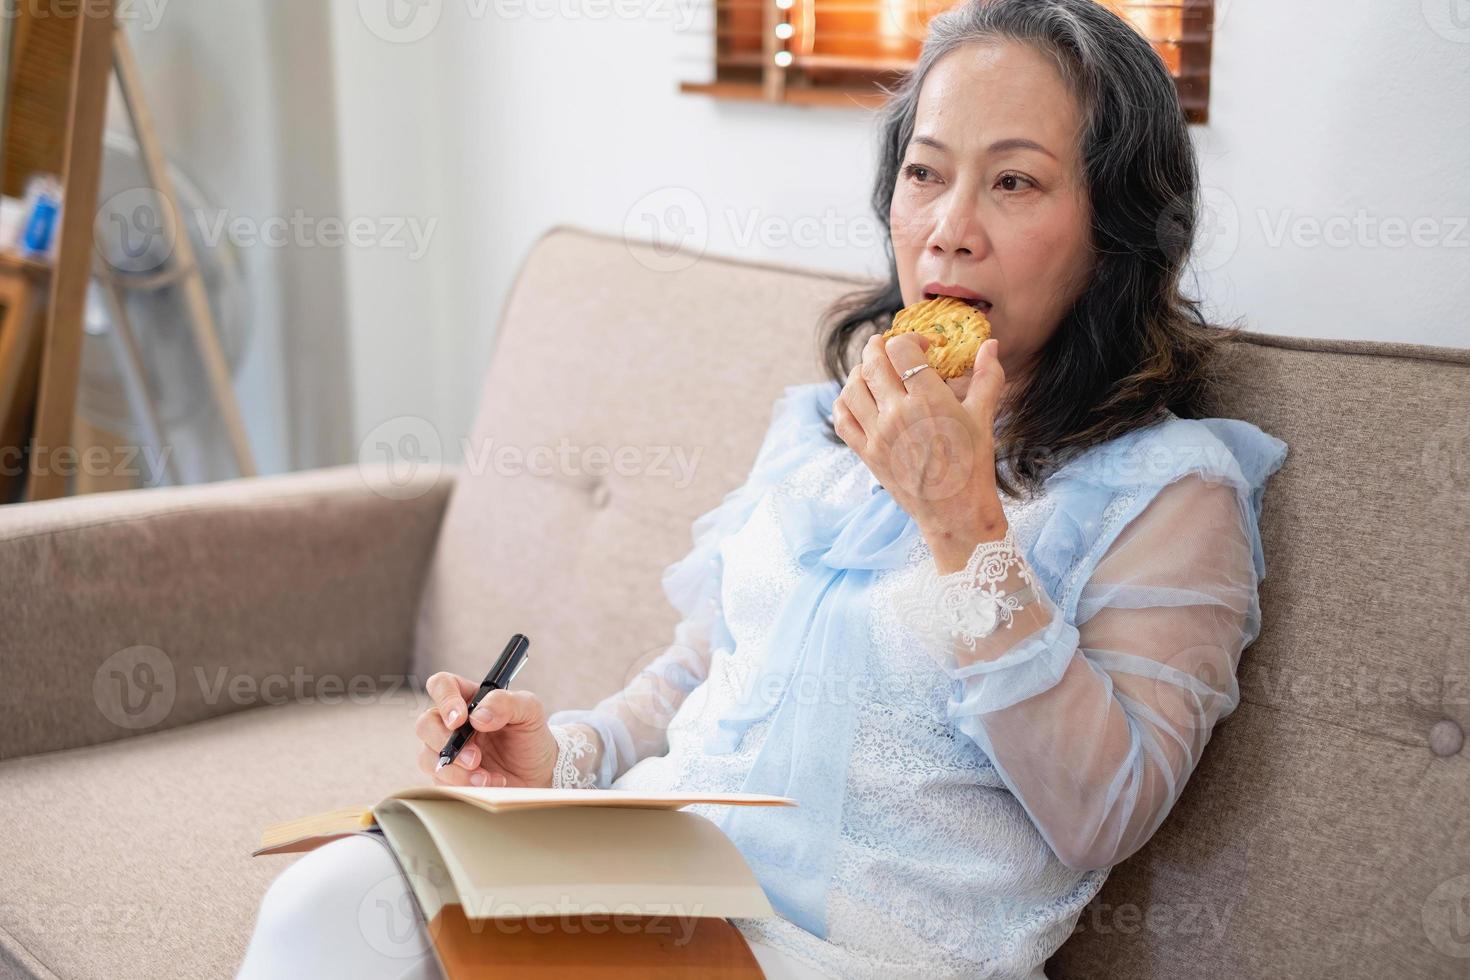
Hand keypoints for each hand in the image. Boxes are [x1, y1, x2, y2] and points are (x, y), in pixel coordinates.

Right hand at [415, 672, 559, 787]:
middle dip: (446, 742)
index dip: (444, 699)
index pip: (442, 685)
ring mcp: (447, 750)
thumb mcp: (530, 711)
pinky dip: (465, 785)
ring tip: (486, 778)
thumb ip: (506, 703)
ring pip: (427, 757)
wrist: (539, 773)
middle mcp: (452, 723)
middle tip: (475, 757)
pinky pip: (441, 782)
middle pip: (425, 724)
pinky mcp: (448, 777)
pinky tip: (490, 783)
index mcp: (469, 698)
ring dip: (456, 771)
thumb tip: (478, 716)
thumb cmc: (530, 736)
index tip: (460, 719)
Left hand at [832, 332, 1008, 557]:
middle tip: (887, 346)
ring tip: (872, 369)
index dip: (909, 339)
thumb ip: (987, 376)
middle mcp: (898, 413)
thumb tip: (990, 344)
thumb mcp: (983, 417)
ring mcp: (877, 434)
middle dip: (878, 346)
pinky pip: (842, 418)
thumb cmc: (973, 464)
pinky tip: (857, 397)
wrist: (955, 512)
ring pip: (852, 387)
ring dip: (860, 371)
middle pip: (873, 362)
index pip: (902, 349)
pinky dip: (844, 401)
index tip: (921, 346)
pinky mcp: (866, 453)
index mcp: (929, 399)